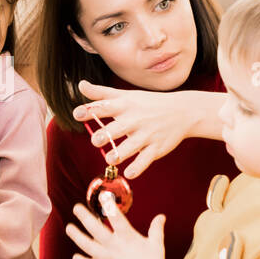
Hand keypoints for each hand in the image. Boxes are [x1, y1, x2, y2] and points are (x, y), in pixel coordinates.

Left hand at [66, 202, 170, 258]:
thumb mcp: (157, 244)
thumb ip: (156, 228)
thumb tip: (161, 216)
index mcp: (128, 238)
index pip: (117, 219)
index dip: (109, 207)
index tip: (102, 196)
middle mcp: (116, 247)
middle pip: (96, 230)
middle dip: (85, 218)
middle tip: (76, 208)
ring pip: (88, 246)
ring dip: (77, 236)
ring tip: (69, 228)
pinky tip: (75, 257)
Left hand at [71, 81, 222, 178]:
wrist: (183, 111)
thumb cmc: (148, 103)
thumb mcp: (126, 96)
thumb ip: (101, 93)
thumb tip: (80, 85)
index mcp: (125, 106)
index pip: (105, 107)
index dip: (90, 110)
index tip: (77, 114)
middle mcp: (135, 120)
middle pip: (118, 128)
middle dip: (105, 135)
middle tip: (97, 140)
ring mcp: (147, 135)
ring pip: (131, 147)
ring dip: (119, 154)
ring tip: (110, 159)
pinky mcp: (156, 148)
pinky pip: (146, 160)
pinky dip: (138, 168)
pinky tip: (129, 173)